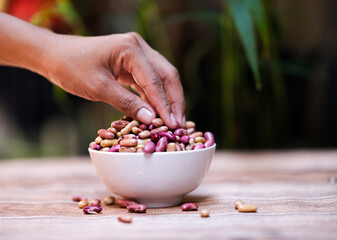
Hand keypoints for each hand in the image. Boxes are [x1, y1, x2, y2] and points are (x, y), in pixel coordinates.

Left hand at [43, 32, 184, 128]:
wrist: (55, 56)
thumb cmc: (72, 68)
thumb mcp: (99, 88)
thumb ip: (127, 103)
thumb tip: (152, 119)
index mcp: (131, 48)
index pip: (155, 80)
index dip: (165, 105)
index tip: (173, 125)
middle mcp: (139, 47)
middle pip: (167, 75)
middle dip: (175, 100)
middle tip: (180, 124)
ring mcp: (137, 54)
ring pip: (161, 78)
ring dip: (168, 99)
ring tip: (173, 121)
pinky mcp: (132, 63)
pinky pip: (149, 81)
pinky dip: (155, 97)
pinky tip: (158, 112)